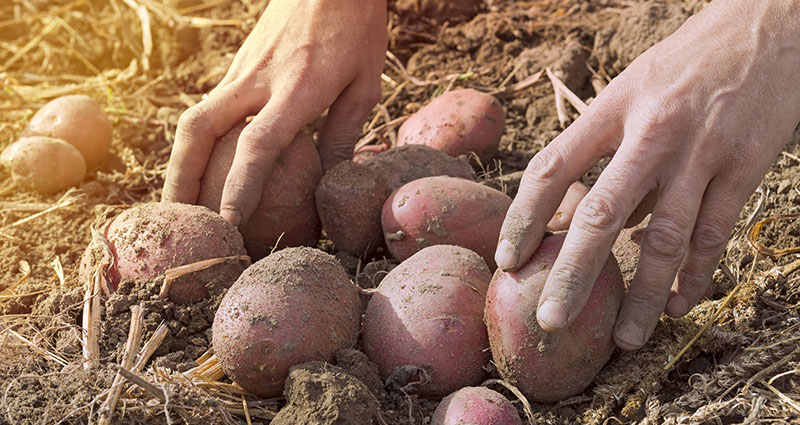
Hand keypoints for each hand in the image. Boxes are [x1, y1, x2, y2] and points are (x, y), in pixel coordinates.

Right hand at [162, 0, 386, 225]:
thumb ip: (343, 135)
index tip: (229, 223)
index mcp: (297, 87)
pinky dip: (197, 144)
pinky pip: (208, 110)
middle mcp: (258, 79)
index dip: (239, 188)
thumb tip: (330, 185)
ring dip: (179, 164)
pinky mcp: (237, 66)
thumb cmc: (356, 26)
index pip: (259, 146)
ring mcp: (241, 70)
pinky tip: (201, 168)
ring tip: (179, 204)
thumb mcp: (364, 83)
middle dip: (181, 180)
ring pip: (194, 120)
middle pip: (200, 131)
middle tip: (176, 221)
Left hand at [496, 0, 799, 349]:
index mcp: (612, 107)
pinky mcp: (746, 165)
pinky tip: (679, 304)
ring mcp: (700, 151)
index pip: (551, 168)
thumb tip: (582, 218)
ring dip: (643, 294)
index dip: (523, 218)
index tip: (506, 261)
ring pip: (664, 237)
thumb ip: (606, 149)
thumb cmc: (687, 62)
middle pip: (600, 213)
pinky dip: (695, 274)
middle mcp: (651, 131)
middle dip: (573, 273)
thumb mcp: (632, 88)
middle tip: (550, 319)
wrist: (769, 23)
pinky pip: (714, 232)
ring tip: (627, 337)